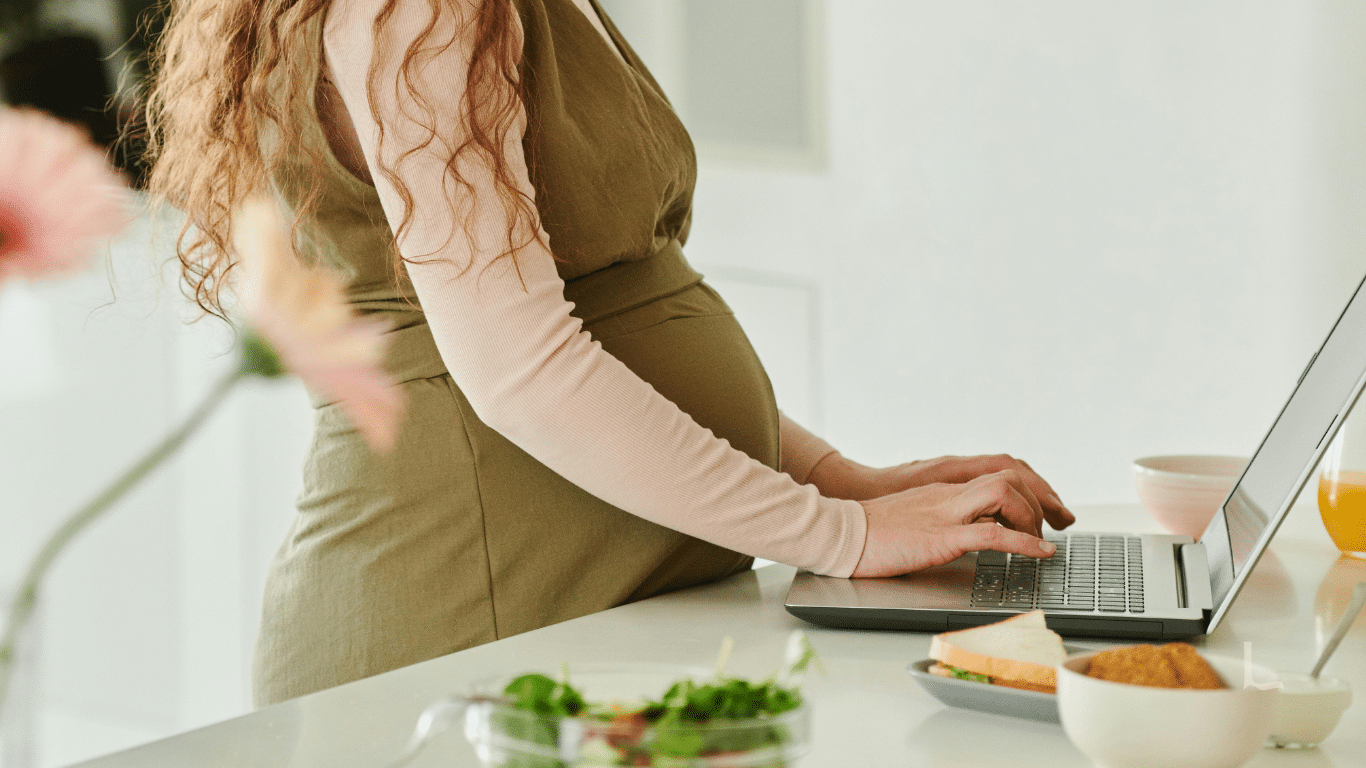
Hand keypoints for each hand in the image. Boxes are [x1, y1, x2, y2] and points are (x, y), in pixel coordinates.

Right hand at [851, 471, 1059, 577]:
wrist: (839, 534)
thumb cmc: (868, 533)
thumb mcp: (910, 518)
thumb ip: (936, 519)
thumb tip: (961, 534)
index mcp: (942, 490)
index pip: (997, 473)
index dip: (1029, 488)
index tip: (1044, 511)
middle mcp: (948, 494)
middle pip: (1009, 475)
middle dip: (1039, 499)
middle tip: (1049, 526)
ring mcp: (945, 512)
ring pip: (1005, 493)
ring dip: (1031, 515)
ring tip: (1039, 538)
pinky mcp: (940, 536)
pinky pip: (992, 533)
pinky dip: (1024, 542)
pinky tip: (1040, 552)